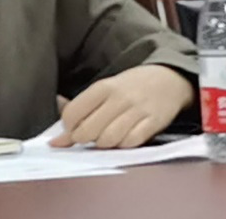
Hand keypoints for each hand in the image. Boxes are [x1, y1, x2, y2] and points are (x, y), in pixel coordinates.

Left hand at [52, 65, 193, 149]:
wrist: (168, 80)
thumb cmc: (131, 87)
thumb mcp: (104, 88)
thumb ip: (81, 104)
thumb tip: (57, 118)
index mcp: (103, 87)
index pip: (73, 113)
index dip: (67, 128)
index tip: (71, 129)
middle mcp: (118, 98)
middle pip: (87, 131)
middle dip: (83, 139)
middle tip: (87, 136)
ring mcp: (136, 111)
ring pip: (107, 140)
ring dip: (103, 144)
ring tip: (105, 137)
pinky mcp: (152, 124)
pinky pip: (130, 144)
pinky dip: (122, 146)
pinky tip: (122, 139)